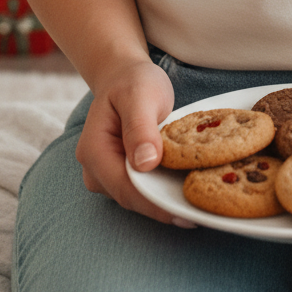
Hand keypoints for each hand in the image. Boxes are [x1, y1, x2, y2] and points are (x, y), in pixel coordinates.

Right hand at [74, 57, 191, 224]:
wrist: (125, 76)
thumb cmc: (133, 82)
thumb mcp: (139, 95)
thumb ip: (140, 128)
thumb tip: (146, 164)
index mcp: (93, 150)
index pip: (125, 187)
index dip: (154, 203)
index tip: (184, 213)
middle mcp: (95, 169)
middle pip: (131, 198)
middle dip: (162, 207)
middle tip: (198, 215)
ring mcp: (106, 174)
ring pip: (137, 198)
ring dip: (164, 202)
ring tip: (197, 207)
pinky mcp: (121, 174)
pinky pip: (142, 189)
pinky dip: (162, 191)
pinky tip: (186, 191)